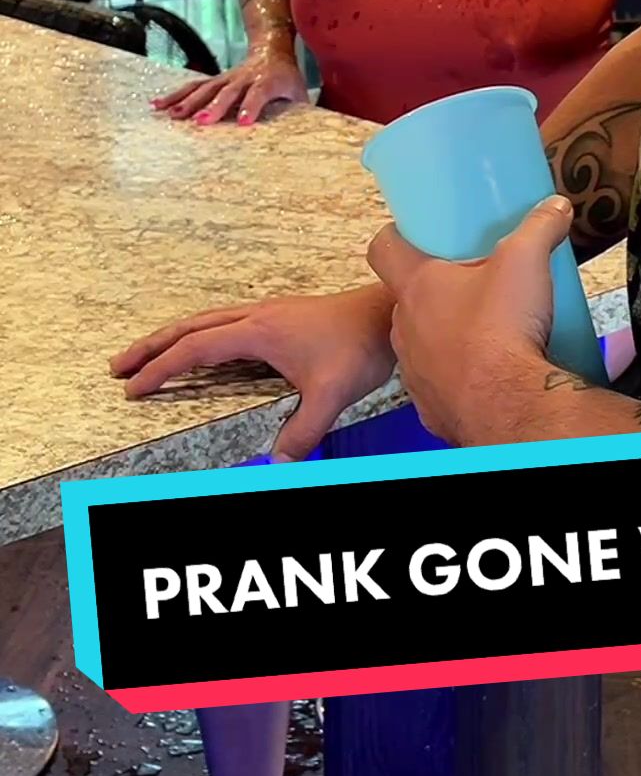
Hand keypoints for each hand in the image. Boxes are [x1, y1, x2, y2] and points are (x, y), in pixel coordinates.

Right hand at [109, 284, 396, 461]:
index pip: (195, 348)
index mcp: (259, 332)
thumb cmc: (360, 346)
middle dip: (151, 347)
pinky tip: (201, 349)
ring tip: (148, 357)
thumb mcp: (330, 395)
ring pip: (206, 321)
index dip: (161, 368)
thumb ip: (303, 431)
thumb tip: (277, 463)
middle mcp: (256, 316)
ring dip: (173, 337)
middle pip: (189, 327)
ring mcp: (267, 313)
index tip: (133, 386)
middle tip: (118, 367)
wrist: (387, 312)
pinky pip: (225, 322)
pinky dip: (200, 334)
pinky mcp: (279, 316)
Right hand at [152, 47, 308, 125]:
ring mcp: (226, 77)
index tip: (244, 123)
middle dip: (214, 107)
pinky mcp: (215, 79)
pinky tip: (157, 104)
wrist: (272, 49)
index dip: (252, 106)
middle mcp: (244, 77)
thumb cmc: (288, 80)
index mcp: (269, 81)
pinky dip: (175, 95)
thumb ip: (302, 113)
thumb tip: (310, 138)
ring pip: (205, 88)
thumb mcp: (300, 93)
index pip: (260, 94)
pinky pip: (193, 86)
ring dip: (188, 101)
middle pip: (227, 92)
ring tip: (171, 116)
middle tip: (202, 123)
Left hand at [367, 196, 573, 446]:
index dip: (396, 238)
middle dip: (437, 292)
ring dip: (445, 337)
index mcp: (418, 286)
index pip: (384, 249)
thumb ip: (539, 228)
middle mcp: (405, 327)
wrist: (505, 405)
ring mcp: (414, 370)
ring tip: (485, 333)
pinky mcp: (429, 406)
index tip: (416, 237)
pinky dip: (458, 378)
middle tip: (473, 286)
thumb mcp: (526, 262)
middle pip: (409, 299)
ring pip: (422, 343)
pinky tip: (487, 374)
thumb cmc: (502, 330)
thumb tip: (555, 207)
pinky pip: (438, 384)